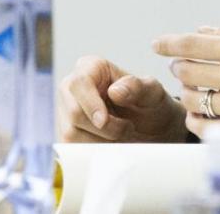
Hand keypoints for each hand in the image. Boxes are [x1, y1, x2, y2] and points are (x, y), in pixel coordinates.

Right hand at [58, 55, 186, 143]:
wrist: (152, 130)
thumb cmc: (151, 105)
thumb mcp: (153, 93)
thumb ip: (137, 87)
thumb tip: (114, 91)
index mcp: (91, 67)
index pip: (79, 83)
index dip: (90, 104)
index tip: (104, 121)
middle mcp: (72, 88)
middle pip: (73, 112)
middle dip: (103, 127)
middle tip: (126, 128)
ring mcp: (66, 112)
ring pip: (71, 134)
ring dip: (101, 141)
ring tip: (122, 134)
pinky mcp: (67, 134)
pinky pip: (73, 149)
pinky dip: (94, 152)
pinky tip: (111, 145)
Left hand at [153, 24, 219, 137]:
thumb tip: (204, 29)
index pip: (194, 43)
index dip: (169, 43)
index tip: (156, 44)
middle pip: (187, 71)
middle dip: (180, 68)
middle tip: (183, 68)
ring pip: (193, 99)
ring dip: (187, 94)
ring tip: (195, 90)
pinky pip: (205, 128)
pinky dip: (196, 120)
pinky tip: (200, 114)